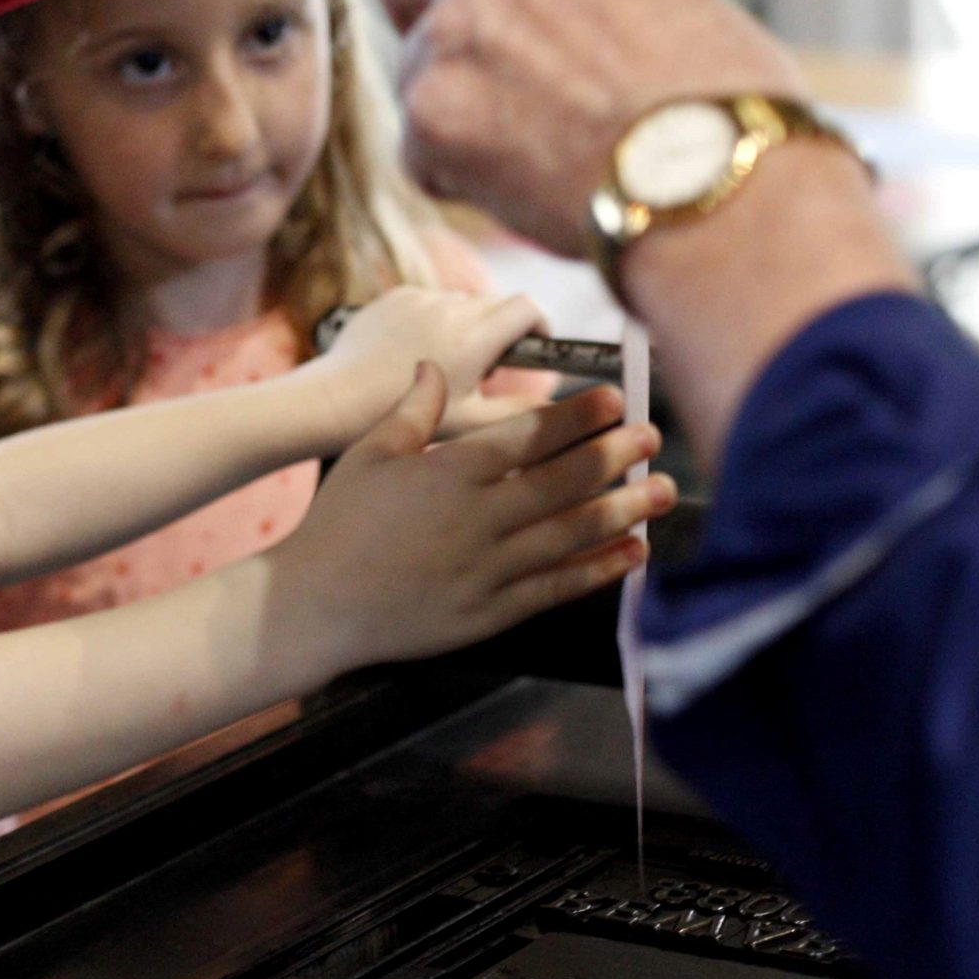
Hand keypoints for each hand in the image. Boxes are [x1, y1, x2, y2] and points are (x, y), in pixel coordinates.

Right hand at [271, 372, 673, 671]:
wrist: (316, 606)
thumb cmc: (338, 524)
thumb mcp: (367, 454)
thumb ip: (412, 410)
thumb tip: (437, 366)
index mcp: (448, 473)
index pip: (527, 436)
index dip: (577, 417)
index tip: (616, 401)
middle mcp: (476, 518)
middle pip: (561, 481)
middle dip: (614, 455)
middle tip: (653, 436)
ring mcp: (487, 568)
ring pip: (570, 533)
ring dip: (623, 509)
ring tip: (663, 490)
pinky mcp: (491, 612)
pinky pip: (556, 586)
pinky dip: (599, 569)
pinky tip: (633, 551)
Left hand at [307, 286, 546, 436]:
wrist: (337, 399)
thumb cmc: (404, 417)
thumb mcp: (469, 423)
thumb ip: (518, 414)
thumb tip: (553, 411)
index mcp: (476, 336)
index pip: (528, 308)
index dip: (540, 325)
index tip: (538, 347)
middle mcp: (451, 307)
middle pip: (496, 305)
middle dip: (501, 331)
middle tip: (486, 370)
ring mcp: (420, 298)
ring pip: (460, 303)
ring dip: (465, 325)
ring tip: (445, 365)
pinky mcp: (394, 297)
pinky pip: (427, 301)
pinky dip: (431, 321)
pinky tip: (411, 354)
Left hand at [374, 0, 806, 256]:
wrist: (719, 181)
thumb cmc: (723, 105)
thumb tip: (561, 23)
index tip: (497, 26)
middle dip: (426, 29)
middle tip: (478, 86)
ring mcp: (451, 31)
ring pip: (412, 78)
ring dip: (455, 119)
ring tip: (542, 157)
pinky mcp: (430, 111)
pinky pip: (418, 155)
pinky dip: (460, 180)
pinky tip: (530, 189)